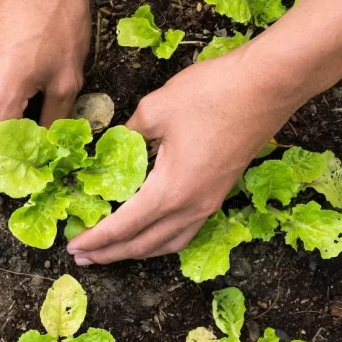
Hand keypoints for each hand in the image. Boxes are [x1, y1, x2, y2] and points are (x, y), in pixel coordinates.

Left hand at [66, 48, 303, 264]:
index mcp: (170, 191)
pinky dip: (162, 240)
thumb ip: (127, 134)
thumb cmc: (212, 94)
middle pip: (144, 244)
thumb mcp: (155, 109)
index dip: (95, 239)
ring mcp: (210, 203)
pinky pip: (186, 231)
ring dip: (137, 251)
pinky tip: (152, 233)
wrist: (268, 85)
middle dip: (110, 253)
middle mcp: (191, 207)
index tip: (73, 246)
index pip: (123, 227)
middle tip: (82, 256)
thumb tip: (111, 145)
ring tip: (112, 252)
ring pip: (168, 243)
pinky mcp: (220, 193)